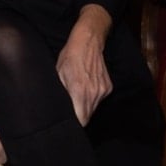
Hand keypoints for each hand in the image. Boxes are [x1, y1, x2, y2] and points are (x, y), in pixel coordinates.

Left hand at [55, 5, 112, 125]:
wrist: (88, 41)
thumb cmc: (69, 56)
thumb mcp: (58, 74)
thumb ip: (62, 94)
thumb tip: (57, 109)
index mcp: (79, 92)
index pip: (81, 120)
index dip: (74, 124)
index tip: (68, 124)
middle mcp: (94, 94)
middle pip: (87, 116)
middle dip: (79, 115)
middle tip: (70, 109)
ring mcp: (103, 91)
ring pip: (93, 108)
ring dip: (85, 106)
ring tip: (77, 94)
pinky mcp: (108, 87)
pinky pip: (99, 99)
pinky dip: (92, 97)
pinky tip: (86, 86)